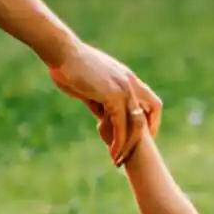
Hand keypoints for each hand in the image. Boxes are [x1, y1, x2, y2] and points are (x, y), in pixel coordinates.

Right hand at [47, 38, 160, 163]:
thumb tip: (102, 115)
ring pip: (137, 123)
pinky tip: (111, 151)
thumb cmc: (70, 66)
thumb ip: (101, 100)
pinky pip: (121, 124)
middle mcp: (131, 83)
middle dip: (143, 137)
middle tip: (131, 154)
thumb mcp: (91, 86)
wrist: (62, 52)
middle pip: (150, 113)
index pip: (151, 101)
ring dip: (129, 144)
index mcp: (127, 78)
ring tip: (118, 160)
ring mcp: (124, 88)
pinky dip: (118, 141)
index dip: (151, 120)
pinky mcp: (113, 95)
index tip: (142, 137)